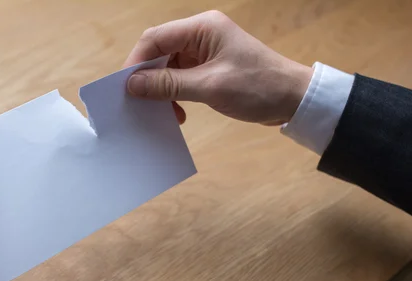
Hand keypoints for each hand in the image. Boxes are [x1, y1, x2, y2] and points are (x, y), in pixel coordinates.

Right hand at [124, 11, 312, 124]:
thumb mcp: (210, 87)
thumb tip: (132, 85)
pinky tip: (178, 113)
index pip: (155, 38)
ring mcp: (205, 51)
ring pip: (168, 68)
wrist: (293, 99)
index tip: (125, 88)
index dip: (136, 62)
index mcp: (202, 28)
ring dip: (162, 91)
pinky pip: (181, 78)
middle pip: (159, 52)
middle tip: (140, 104)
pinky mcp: (209, 67)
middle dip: (148, 79)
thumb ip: (169, 85)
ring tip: (165, 113)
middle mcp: (200, 35)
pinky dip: (175, 95)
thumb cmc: (257, 87)